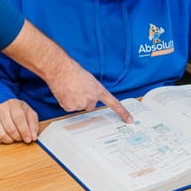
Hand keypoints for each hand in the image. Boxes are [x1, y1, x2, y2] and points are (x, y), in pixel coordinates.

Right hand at [0, 20, 132, 122]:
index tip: (129, 120)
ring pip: (78, 107)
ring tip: (69, 89)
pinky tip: (64, 92)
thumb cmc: (73, 71)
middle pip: (89, 106)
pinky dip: (66, 101)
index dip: (122, 112)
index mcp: (98, 90)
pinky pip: (69, 107)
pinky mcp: (70, 107)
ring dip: (73, 100)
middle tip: (76, 89)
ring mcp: (81, 104)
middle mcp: (92, 98)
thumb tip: (89, 97)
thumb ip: (92, 90)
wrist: (60, 69)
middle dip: (84, 100)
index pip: (114, 103)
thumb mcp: (88, 79)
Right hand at [0, 99, 39, 143]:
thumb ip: (33, 125)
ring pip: (1, 135)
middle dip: (18, 137)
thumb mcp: (30, 114)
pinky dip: (0, 142)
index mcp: (13, 103)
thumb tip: (33, 137)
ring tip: (14, 137)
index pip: (19, 119)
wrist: (6, 108)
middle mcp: (1, 108)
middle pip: (10, 128)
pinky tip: (5, 137)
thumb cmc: (20, 112)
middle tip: (21, 138)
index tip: (28, 139)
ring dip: (10, 140)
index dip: (24, 131)